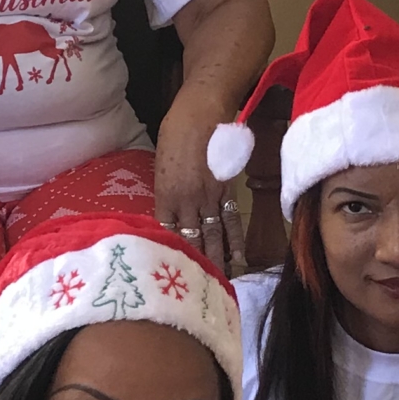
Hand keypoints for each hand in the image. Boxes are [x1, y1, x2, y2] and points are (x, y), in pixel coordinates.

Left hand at [153, 109, 242, 272]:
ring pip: (211, 236)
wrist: (202, 110)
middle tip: (196, 289)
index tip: (170, 271)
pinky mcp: (226, 190)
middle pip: (189, 240)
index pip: (165, 232)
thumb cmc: (175, 130)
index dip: (168, 252)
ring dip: (215, 260)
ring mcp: (208, 197)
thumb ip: (166, 190)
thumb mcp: (160, 162)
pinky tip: (237, 258)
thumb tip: (170, 210)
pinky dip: (234, 241)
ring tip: (217, 282)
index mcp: (165, 195)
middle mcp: (186, 201)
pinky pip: (231, 221)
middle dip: (193, 265)